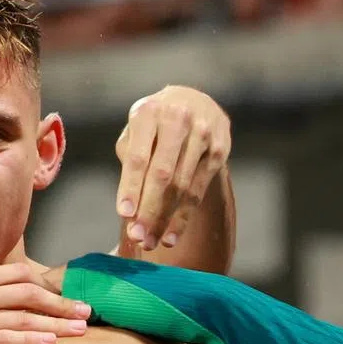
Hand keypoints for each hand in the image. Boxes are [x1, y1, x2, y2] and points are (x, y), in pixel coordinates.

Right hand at [0, 262, 90, 343]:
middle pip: (28, 295)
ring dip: (55, 323)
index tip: (65, 294)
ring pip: (22, 318)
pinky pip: (2, 341)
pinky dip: (28, 341)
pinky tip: (49, 343)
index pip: (17, 275)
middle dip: (61, 303)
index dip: (47, 285)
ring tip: (80, 329)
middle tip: (86, 311)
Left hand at [115, 86, 231, 249]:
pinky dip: (183, 217)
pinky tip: (171, 236)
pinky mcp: (219, 150)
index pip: (138, 156)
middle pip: (162, 175)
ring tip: (150, 242)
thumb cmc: (155, 123)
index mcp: (149, 113)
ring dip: (165, 219)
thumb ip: (130, 158)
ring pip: (182, 186)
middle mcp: (178, 119)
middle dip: (149, 209)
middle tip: (137, 237)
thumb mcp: (137, 129)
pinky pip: (198, 190)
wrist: (195, 101)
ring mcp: (203, 134)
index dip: (130, 186)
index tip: (123, 214)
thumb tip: (129, 208)